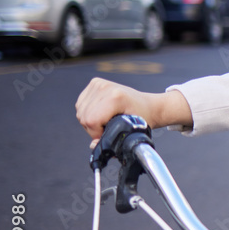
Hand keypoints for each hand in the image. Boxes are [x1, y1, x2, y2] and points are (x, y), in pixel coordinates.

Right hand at [75, 78, 191, 141]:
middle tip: (109, 127)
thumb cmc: (142, 118)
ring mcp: (99, 84)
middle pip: (84, 117)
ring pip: (80, 111)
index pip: (91, 120)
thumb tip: (93, 145)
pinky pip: (81, 104)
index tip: (109, 133)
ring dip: (90, 121)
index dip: (97, 132)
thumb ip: (111, 141)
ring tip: (106, 120)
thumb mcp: (130, 132)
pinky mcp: (95, 83)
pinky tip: (101, 113)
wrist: (147, 105)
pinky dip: (88, 112)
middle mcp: (105, 87)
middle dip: (94, 128)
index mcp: (115, 97)